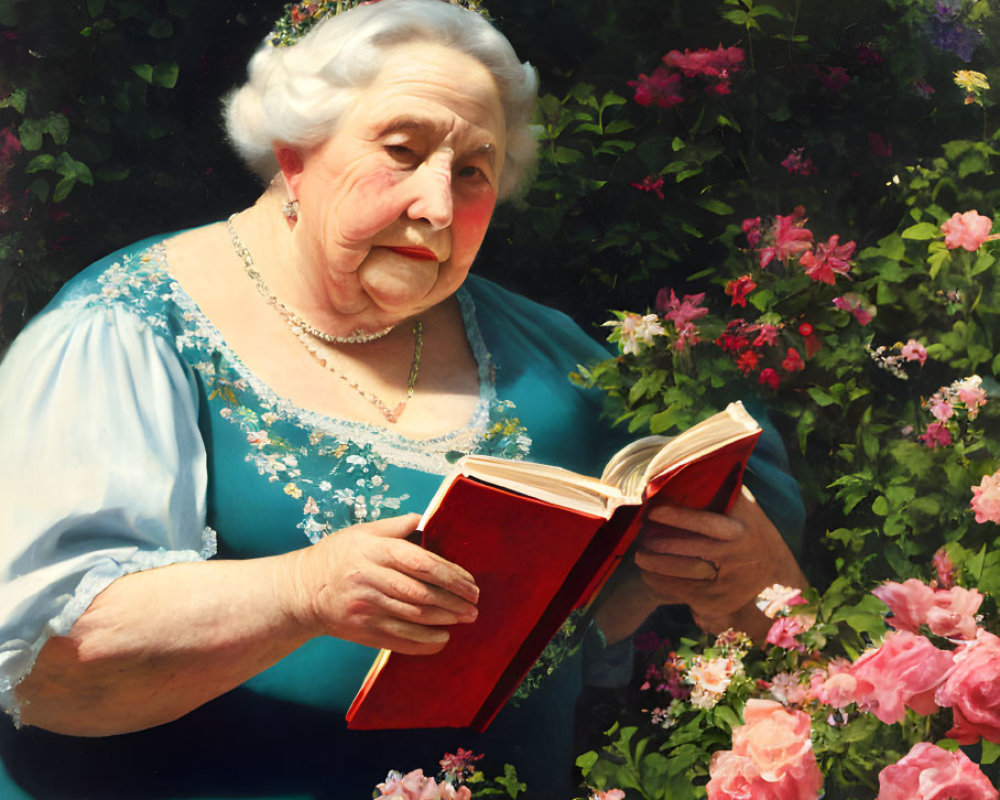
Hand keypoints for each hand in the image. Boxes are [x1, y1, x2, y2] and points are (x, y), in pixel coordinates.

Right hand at [284, 513, 479, 654]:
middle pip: (421, 592)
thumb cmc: (336, 556)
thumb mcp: (361, 533)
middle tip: (475, 604)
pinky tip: (442, 638)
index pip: (421, 562)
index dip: (451, 573)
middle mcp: (370, 578)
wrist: (301, 591)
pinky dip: (425, 641)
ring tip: (465, 618)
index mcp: (373, 550)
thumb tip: (422, 518)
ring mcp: (366, 607)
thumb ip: (393, 526)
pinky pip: (400, 638)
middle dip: (453, 599)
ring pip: (414, 616)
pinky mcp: (363, 629)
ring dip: (444, 619)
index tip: (470, 582)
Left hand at [632, 487, 805, 637]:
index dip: (679, 516)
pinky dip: (659, 583)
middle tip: (641, 537)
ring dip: (655, 564)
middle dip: (660, 543)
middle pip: (690, 549)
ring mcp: (727, 580)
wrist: (776, 577)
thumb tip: (695, 463)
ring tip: (640, 556)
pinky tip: (647, 574)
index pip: (707, 522)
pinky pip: (681, 591)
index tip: (654, 510)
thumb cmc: (751, 533)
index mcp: (741, 527)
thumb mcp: (747, 511)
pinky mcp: (717, 600)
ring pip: (682, 572)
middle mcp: (736, 554)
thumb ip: (726, 489)